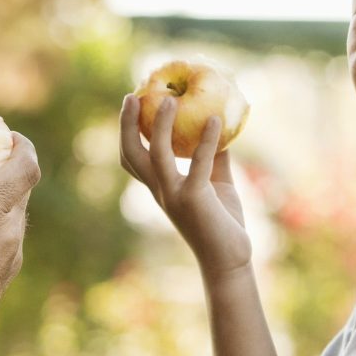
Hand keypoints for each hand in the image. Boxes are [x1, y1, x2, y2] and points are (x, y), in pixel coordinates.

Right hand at [119, 93, 250, 279]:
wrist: (229, 260)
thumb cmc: (223, 222)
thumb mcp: (217, 182)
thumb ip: (213, 156)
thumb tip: (218, 124)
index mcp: (161, 188)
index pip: (133, 158)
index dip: (127, 131)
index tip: (132, 102)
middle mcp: (160, 191)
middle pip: (131, 153)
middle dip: (127, 124)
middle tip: (133, 95)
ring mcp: (174, 195)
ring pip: (157, 154)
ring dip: (162, 124)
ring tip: (171, 100)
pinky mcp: (194, 199)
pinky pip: (198, 164)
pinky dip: (206, 140)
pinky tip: (215, 119)